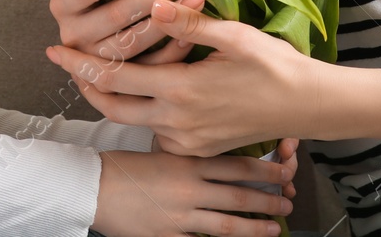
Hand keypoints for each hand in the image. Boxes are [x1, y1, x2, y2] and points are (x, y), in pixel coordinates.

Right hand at [48, 0, 205, 63]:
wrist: (86, 44)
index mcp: (62, 4)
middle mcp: (74, 35)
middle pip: (115, 16)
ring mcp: (95, 60)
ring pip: (134, 44)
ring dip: (170, 20)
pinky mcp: (119, 79)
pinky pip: (149, 67)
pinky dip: (173, 49)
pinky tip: (194, 29)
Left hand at [49, 0, 327, 156]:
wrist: (307, 105)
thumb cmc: (274, 64)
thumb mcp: (234, 35)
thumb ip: (190, 22)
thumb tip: (154, 3)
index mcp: (182, 91)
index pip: (115, 78)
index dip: (80, 64)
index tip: (55, 48)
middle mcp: (178, 121)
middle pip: (113, 108)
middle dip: (85, 86)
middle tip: (65, 62)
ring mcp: (188, 140)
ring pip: (134, 120)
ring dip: (112, 99)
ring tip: (96, 72)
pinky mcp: (199, 148)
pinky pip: (158, 131)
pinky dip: (141, 112)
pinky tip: (138, 91)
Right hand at [92, 140, 299, 236]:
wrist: (92, 186)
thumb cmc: (123, 167)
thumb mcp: (160, 151)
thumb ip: (188, 156)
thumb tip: (216, 160)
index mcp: (187, 163)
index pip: (236, 165)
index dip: (265, 171)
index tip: (284, 172)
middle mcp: (189, 189)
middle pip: (239, 195)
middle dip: (269, 200)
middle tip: (288, 201)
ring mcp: (180, 216)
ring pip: (228, 224)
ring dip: (255, 227)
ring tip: (275, 228)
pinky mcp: (168, 236)